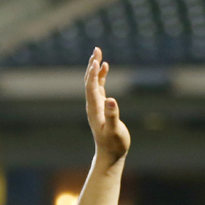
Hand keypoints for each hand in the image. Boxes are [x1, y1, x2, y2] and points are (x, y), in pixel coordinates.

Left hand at [85, 47, 129, 165]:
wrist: (110, 154)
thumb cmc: (114, 144)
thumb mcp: (115, 130)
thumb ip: (112, 116)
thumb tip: (111, 101)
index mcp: (95, 110)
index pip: (91, 88)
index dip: (94, 75)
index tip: (97, 61)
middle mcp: (93, 106)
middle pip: (90, 81)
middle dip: (93, 66)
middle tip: (96, 50)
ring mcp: (96, 106)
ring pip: (93, 82)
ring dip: (95, 68)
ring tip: (98, 53)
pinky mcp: (102, 107)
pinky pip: (99, 87)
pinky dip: (101, 76)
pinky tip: (105, 67)